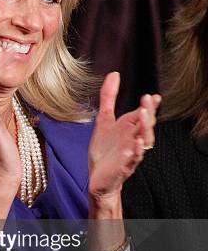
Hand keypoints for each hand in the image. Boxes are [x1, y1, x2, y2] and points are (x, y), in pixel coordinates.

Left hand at [88, 72, 159, 207]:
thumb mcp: (104, 119)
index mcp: (131, 128)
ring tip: (142, 117)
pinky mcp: (122, 168)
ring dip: (144, 130)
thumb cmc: (104, 150)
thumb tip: (115, 74)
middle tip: (147, 101)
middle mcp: (134, 140)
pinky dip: (133, 153)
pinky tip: (132, 145)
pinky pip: (131, 160)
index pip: (144, 114)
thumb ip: (109, 97)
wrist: (97, 176)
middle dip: (148, 114)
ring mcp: (130, 154)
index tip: (153, 96)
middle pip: (146, 126)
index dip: (150, 105)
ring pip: (143, 142)